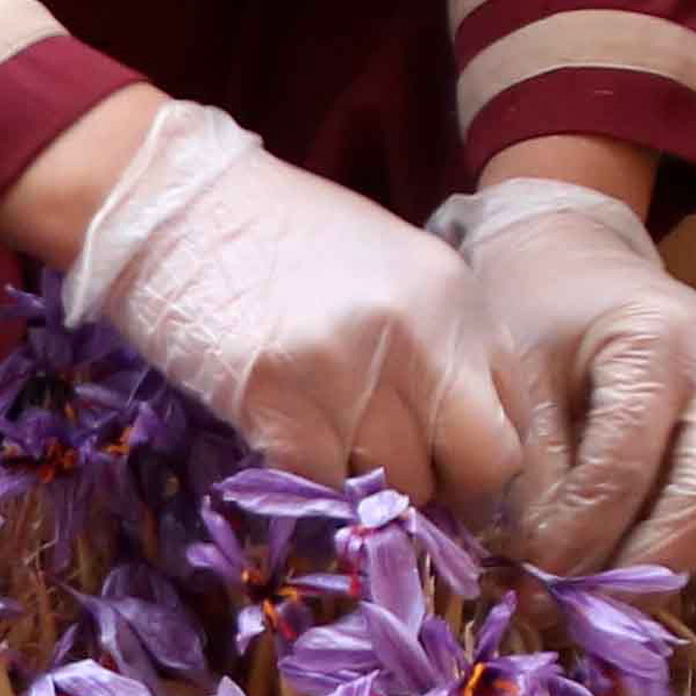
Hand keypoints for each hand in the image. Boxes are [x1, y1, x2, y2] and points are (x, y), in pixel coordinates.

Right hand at [62, 101, 526, 510]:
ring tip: (333, 444)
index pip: (515, 417)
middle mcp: (417, 332)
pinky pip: (321, 487)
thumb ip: (442, 348)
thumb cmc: (289, 240)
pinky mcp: (275, 401)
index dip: (484, 461)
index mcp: (455, 296)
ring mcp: (347, 367)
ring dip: (370, 488)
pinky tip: (292, 442)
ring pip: (398, 487)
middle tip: (403, 482)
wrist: (179, 206)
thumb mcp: (397, 272)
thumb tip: (464, 444)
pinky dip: (311, 484)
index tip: (449, 469)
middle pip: (480, 464)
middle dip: (447, 489)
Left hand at [444, 179, 695, 599]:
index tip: (534, 583)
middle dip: (659, 562)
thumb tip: (542, 568)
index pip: (619, 469)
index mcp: (643, 345)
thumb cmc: (532, 325)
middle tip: (610, 616)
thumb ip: (522, 470)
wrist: (575, 262)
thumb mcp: (499, 382)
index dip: (574, 540)